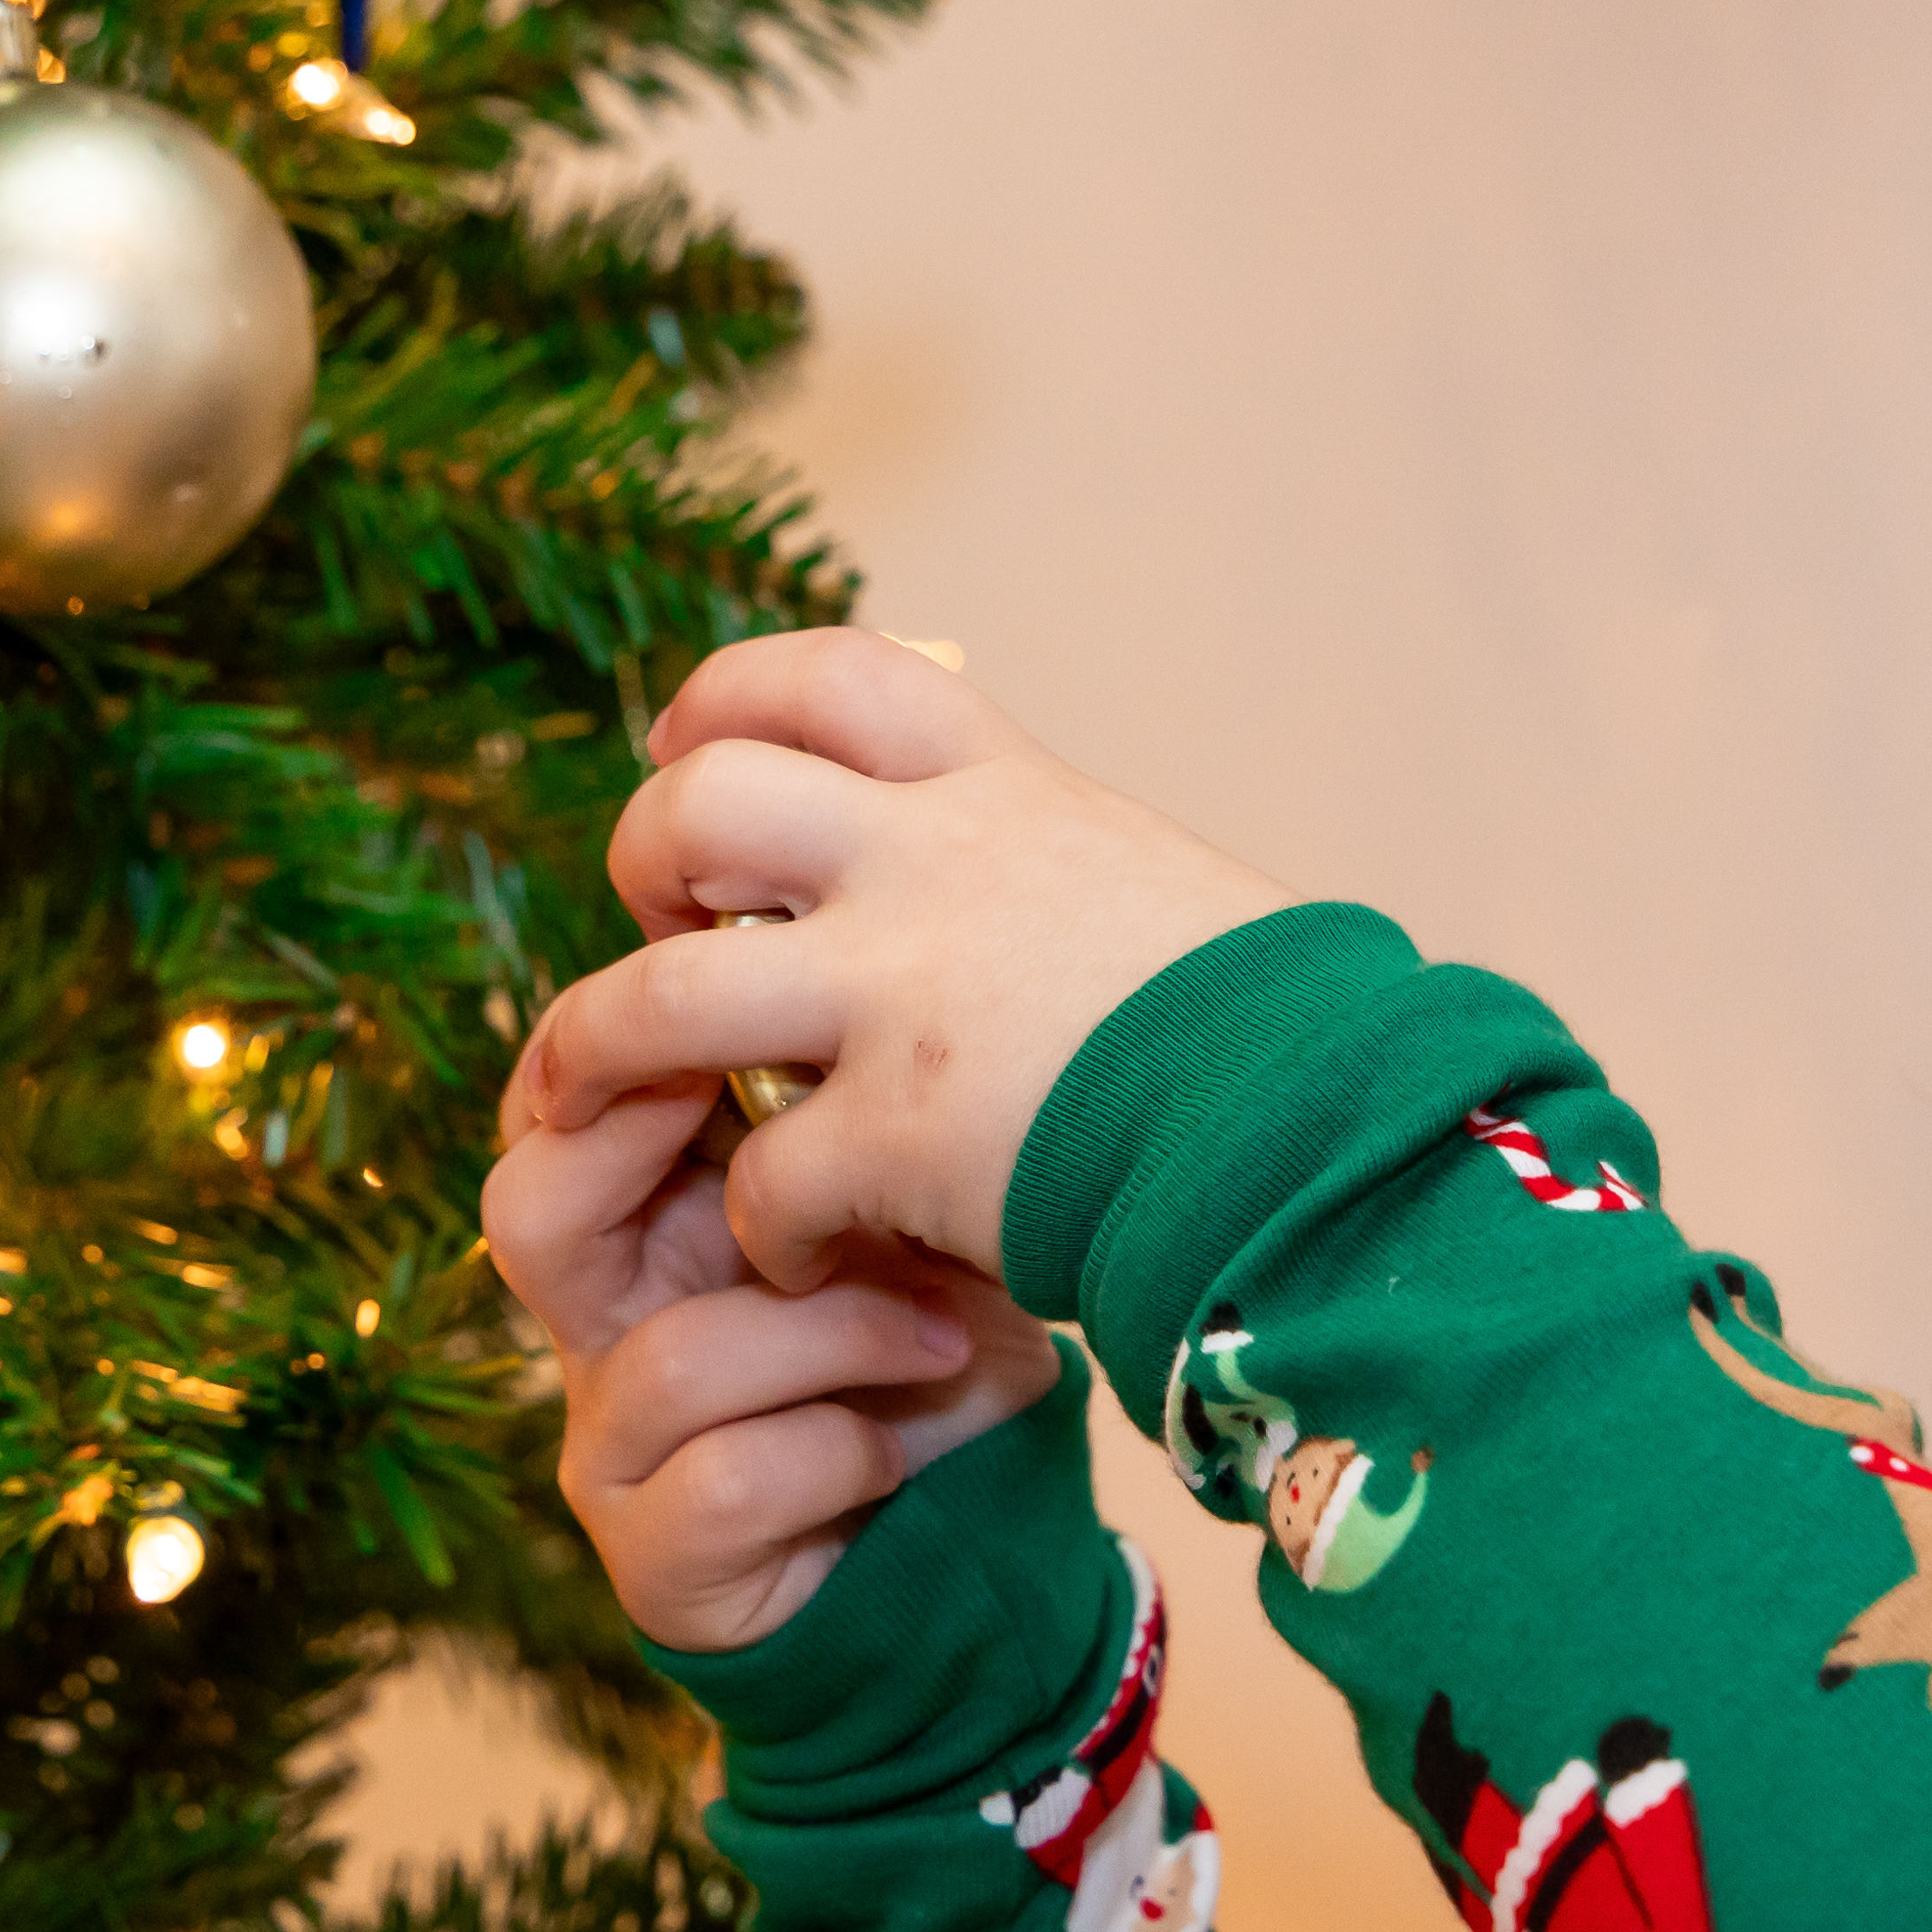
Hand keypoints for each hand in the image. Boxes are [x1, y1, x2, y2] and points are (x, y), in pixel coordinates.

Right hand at [486, 1060, 1067, 1652]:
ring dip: (834, 1339)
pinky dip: (843, 1450)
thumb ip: (865, 1135)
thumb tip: (864, 1014)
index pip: (554, 1109)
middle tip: (785, 1136)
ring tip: (943, 1335)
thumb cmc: (935, 1356)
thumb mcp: (916, 1224)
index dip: (617, 1044)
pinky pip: (729, 1479)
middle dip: (641, 1152)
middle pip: (526, 1209)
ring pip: (673, 1360)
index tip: (741, 998)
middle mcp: (602, 1328)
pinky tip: (904, 1448)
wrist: (973, 1540)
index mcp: (643, 1226)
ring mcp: (612, 1448)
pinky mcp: (656, 1562)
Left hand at [511, 632, 1293, 1294]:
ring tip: (607, 1104)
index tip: (682, 749)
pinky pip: (760, 1179)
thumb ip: (1024, 855)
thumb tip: (948, 852)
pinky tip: (800, 1255)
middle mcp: (930, 869)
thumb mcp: (1134, 875)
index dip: (719, 703)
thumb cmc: (1264, 1024)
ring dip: (602, 1054)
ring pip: (658, 995)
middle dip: (640, 866)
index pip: (822, 675)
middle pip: (698, 804)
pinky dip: (761, 1230)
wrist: (1329, 1128)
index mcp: (998, 789)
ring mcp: (902, 998)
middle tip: (662, 934)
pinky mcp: (898, 1135)